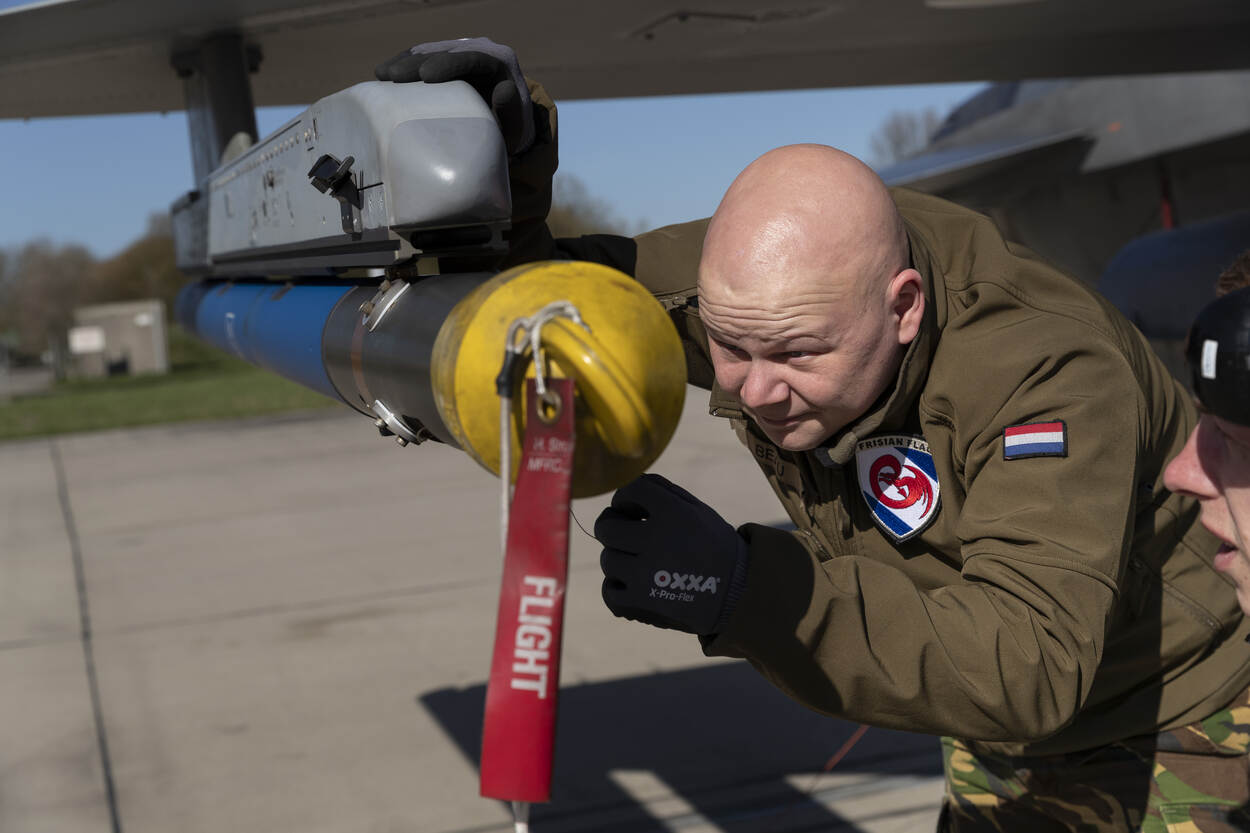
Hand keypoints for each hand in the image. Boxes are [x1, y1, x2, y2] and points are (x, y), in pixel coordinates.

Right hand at [375, 37, 534, 156]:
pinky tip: (384, 72)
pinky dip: (405, 63)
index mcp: (501, 61)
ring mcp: (463, 51)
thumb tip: (504, 90)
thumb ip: (511, 112)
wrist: (512, 123)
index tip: (426, 75)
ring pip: (431, 51)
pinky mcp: (448, 58)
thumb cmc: (513, 130)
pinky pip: (424, 56)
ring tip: (382, 74)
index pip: (472, 57)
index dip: (448, 63)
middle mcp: (482, 50)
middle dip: (418, 62)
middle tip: (393, 75)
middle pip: (446, 51)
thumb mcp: (517, 128)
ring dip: (405, 61)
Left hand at [596, 474, 748, 634]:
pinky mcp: (642, 601)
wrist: (739, 593)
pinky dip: (616, 589)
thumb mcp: (697, 510)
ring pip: (608, 559)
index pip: (629, 491)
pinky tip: (630, 584)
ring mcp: (646, 573)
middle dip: (612, 527)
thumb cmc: (714, 547)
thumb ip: (663, 494)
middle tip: (624, 533)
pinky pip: (609, 592)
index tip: (630, 508)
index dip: (624, 498)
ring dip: (619, 559)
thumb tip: (626, 490)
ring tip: (638, 563)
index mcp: (672, 512)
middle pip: (606, 527)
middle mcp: (656, 539)